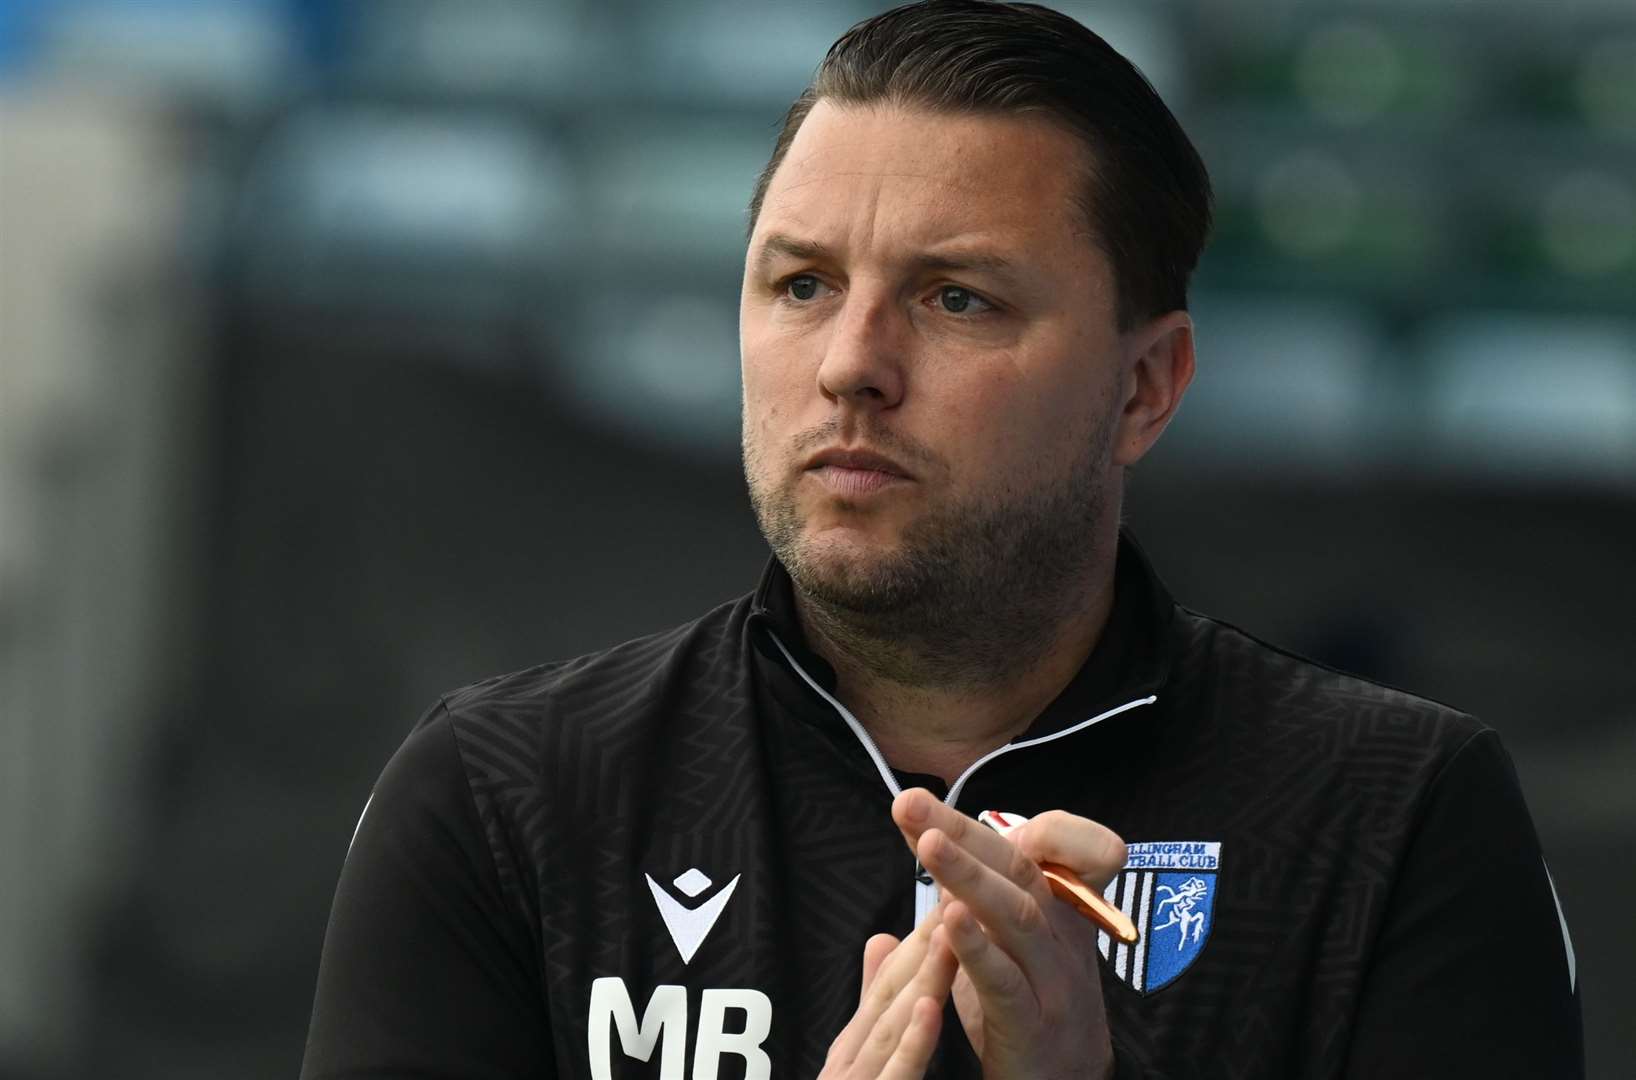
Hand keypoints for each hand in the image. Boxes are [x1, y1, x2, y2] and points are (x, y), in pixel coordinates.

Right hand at [820, 906, 958, 1078]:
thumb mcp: (856, 1058)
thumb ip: (871, 1004)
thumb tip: (882, 941)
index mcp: (851, 1045)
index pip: (886, 984)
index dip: (916, 942)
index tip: (947, 900)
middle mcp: (849, 1060)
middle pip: (889, 995)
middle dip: (921, 945)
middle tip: (952, 897)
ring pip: (892, 1026)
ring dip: (920, 979)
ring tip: (944, 935)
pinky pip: (897, 1074)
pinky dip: (913, 1043)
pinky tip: (931, 1009)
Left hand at [892, 789, 1126, 1079]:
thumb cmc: (1027, 1006)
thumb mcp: (1005, 942)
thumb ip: (970, 893)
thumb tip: (926, 835)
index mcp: (1056, 910)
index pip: (1039, 846)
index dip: (984, 824)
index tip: (922, 804)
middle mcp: (1060, 937)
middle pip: (1019, 869)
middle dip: (962, 832)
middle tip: (910, 803)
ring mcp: (1053, 981)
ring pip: (1017, 916)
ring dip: (971, 876)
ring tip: (927, 844)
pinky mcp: (1034, 1026)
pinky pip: (1007, 982)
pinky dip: (978, 949)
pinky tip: (948, 920)